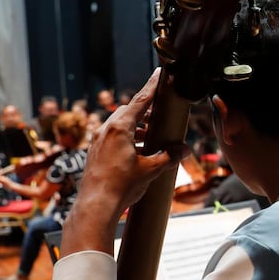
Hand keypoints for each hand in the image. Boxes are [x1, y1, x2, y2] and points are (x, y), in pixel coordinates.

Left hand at [76, 67, 185, 224]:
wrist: (95, 206)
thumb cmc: (121, 186)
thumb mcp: (150, 170)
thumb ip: (168, 157)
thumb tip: (184, 150)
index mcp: (120, 128)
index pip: (140, 101)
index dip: (152, 87)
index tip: (159, 73)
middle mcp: (105, 129)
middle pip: (128, 111)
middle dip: (145, 111)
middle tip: (159, 113)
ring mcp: (97, 140)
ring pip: (119, 125)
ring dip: (136, 128)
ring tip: (151, 138)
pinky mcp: (94, 152)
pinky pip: (112, 137)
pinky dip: (126, 138)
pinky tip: (136, 152)